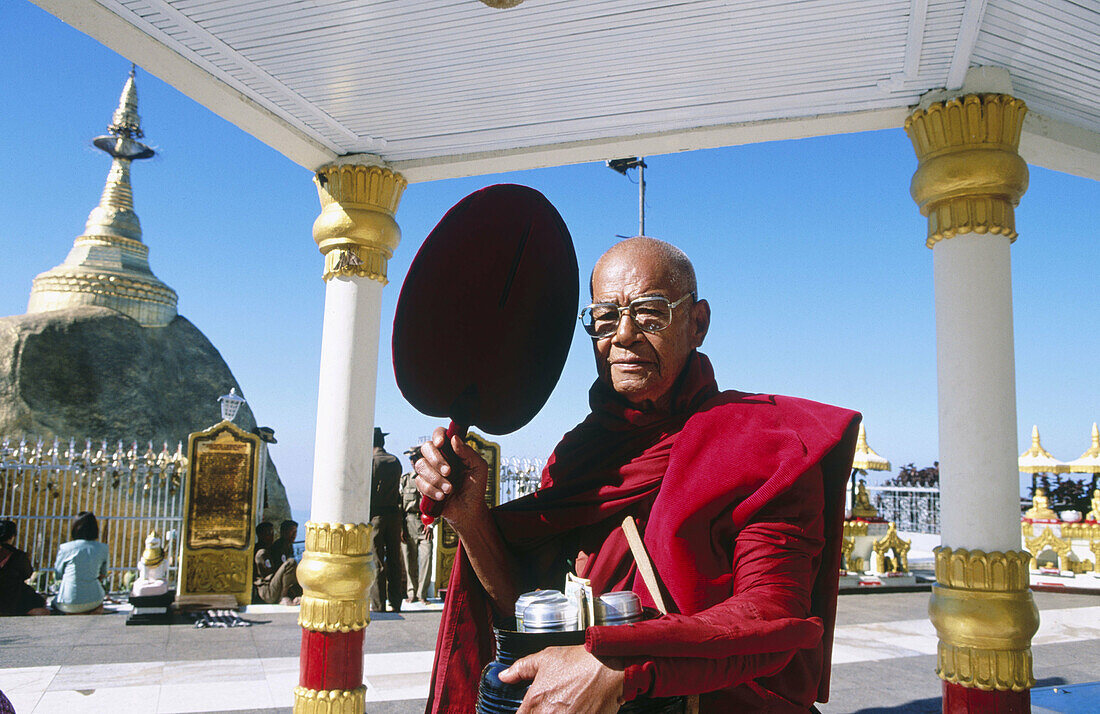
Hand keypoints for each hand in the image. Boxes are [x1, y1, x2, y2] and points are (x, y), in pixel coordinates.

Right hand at [415, 427, 489, 529]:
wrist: (469, 510)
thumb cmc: (475, 487)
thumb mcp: (479, 467)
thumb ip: (468, 452)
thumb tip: (454, 439)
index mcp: (452, 450)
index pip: (439, 434)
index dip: (438, 435)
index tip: (441, 444)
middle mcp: (439, 458)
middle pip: (426, 447)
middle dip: (436, 460)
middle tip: (449, 472)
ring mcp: (429, 471)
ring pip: (421, 465)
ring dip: (436, 479)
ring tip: (449, 489)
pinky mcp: (423, 485)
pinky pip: (419, 482)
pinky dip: (431, 490)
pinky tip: (442, 496)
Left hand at [499, 645, 624, 713]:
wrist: (610, 667)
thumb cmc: (580, 662)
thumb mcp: (546, 658)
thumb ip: (520, 669)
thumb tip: (504, 676)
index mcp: (534, 703)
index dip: (525, 713)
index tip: (532, 708)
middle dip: (542, 713)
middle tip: (553, 705)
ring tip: (565, 707)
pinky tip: (576, 710)